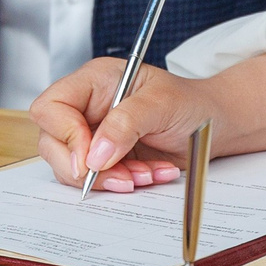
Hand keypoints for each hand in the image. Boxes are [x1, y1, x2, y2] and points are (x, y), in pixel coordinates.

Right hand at [28, 53, 265, 188]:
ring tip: (145, 174)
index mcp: (94, 81)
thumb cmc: (190, 103)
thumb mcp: (162, 104)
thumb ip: (127, 123)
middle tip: (123, 176)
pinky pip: (95, 180)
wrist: (213, 124)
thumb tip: (94, 155)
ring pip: (71, 167)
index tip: (92, 157)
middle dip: (86, 167)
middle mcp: (86, 107)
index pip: (51, 107)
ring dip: (108, 179)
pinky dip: (121, 184)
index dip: (65, 134)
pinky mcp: (103, 159)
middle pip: (53, 142)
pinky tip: (150, 174)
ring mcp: (92, 135)